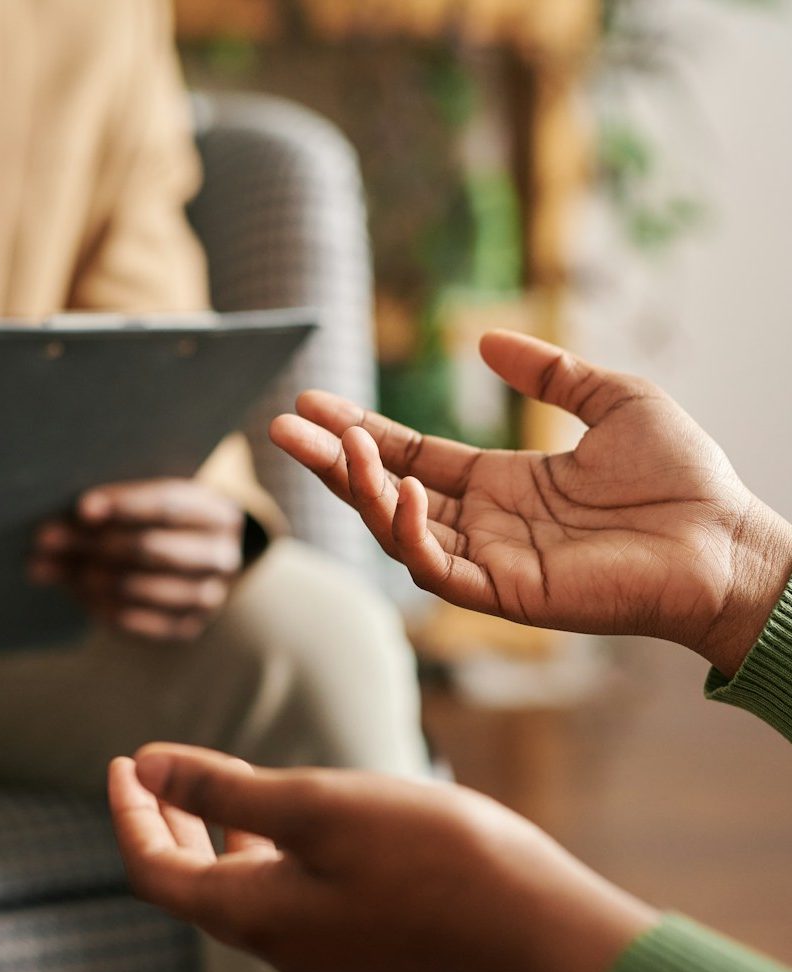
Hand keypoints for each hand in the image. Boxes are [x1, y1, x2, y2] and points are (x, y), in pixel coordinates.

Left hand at [29, 479, 243, 640]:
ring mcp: (209, 597)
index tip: (82, 508)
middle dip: (93, 543)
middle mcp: (222, 556)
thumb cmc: (161, 522)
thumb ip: (110, 508)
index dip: (125, 504)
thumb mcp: (151, 503)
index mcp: (218, 512)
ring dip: (89, 577)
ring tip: (48, 568)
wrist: (195, 561)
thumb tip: (51, 532)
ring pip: (142, 587)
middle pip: (152, 547)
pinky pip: (139, 621)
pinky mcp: (188, 627)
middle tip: (46, 540)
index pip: (170, 504)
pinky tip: (73, 592)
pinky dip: (101, 606)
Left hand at [109, 744, 657, 971]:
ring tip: (203, 774)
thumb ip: (221, 788)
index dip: (129, 814)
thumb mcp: (311, 803)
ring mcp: (312, 939)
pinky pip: (275, 883)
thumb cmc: (419, 850)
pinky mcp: (347, 928)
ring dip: (207, 827)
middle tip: (146, 767)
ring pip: (231, 880)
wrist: (521, 915)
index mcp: (249, 912)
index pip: (154, 870)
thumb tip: (145, 768)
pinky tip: (275, 806)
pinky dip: (254, 839)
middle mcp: (271, 938)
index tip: (122, 761)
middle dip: (161, 819)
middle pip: (186, 879)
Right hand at [270, 330, 791, 674]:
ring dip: (359, 488)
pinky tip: (398, 486)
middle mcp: (482, 524)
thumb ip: (549, 372)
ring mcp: (489, 562)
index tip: (314, 401)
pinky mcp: (505, 594)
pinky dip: (408, 531)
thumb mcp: (613, 399)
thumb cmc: (682, 477)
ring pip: (397, 530)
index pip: (410, 456)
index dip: (362, 430)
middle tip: (281, 425)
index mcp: (499, 485)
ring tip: (333, 442)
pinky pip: (437, 567)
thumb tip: (485, 340)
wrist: (727, 540)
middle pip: (384, 492)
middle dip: (331, 461)